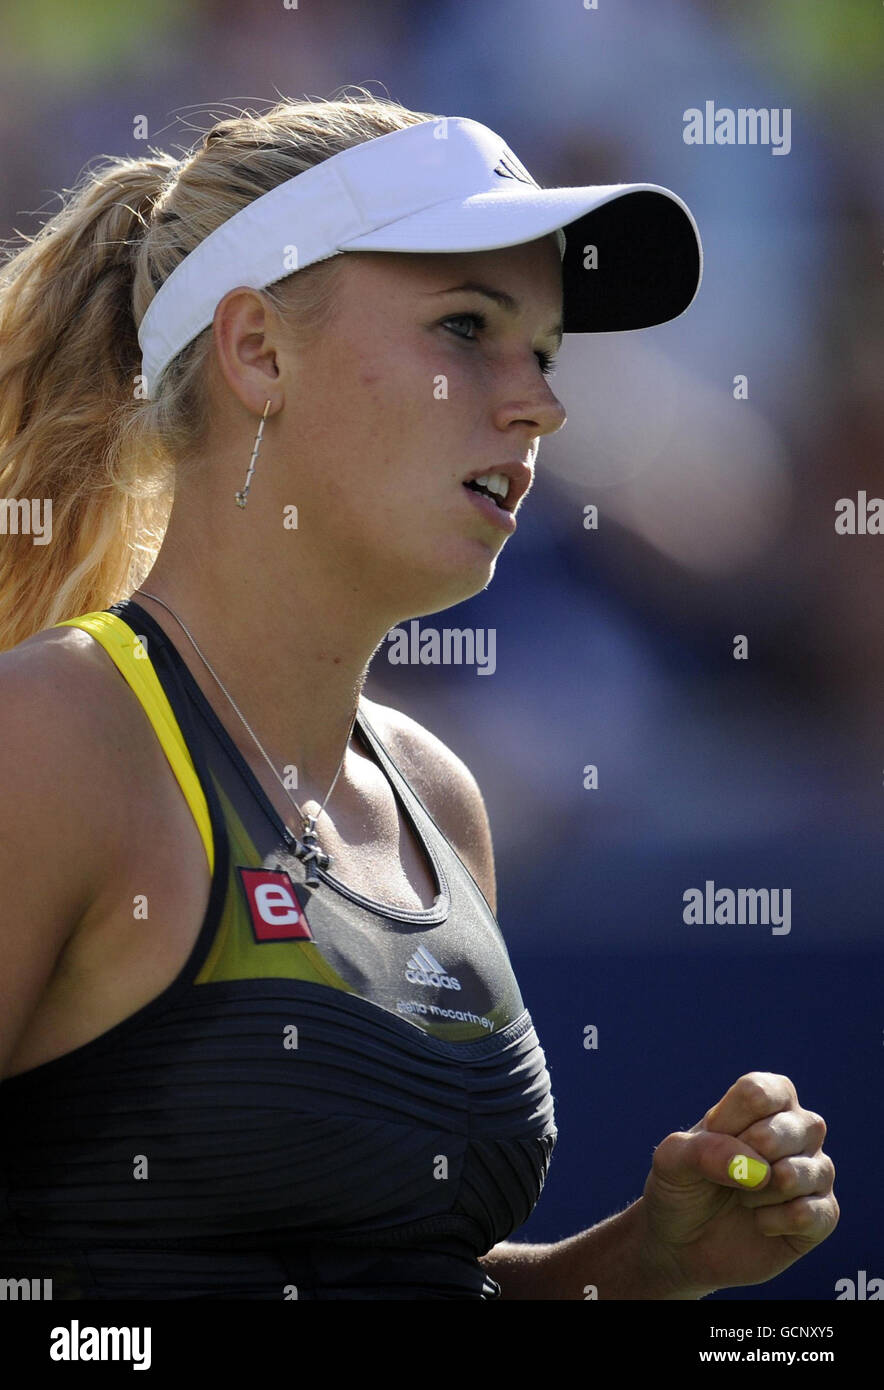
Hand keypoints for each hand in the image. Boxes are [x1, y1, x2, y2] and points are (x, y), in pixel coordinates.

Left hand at [638, 1072, 838, 1297]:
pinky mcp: (823, 1214)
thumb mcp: (671, 1161)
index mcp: (766, 1100)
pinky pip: (811, 1213)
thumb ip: (702, 1150)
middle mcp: (798, 1129)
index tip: (711, 1139)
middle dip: (748, 1157)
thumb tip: (755, 1168)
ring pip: (805, 1172)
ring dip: (760, 1192)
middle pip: (792, 1128)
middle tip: (730, 1174)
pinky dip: (774, 1221)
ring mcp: (814, 1170)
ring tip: (743, 1198)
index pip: (760, 1093)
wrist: (684, 1244)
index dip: (728, 1123)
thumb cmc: (682, 1187)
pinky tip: (759, 1222)